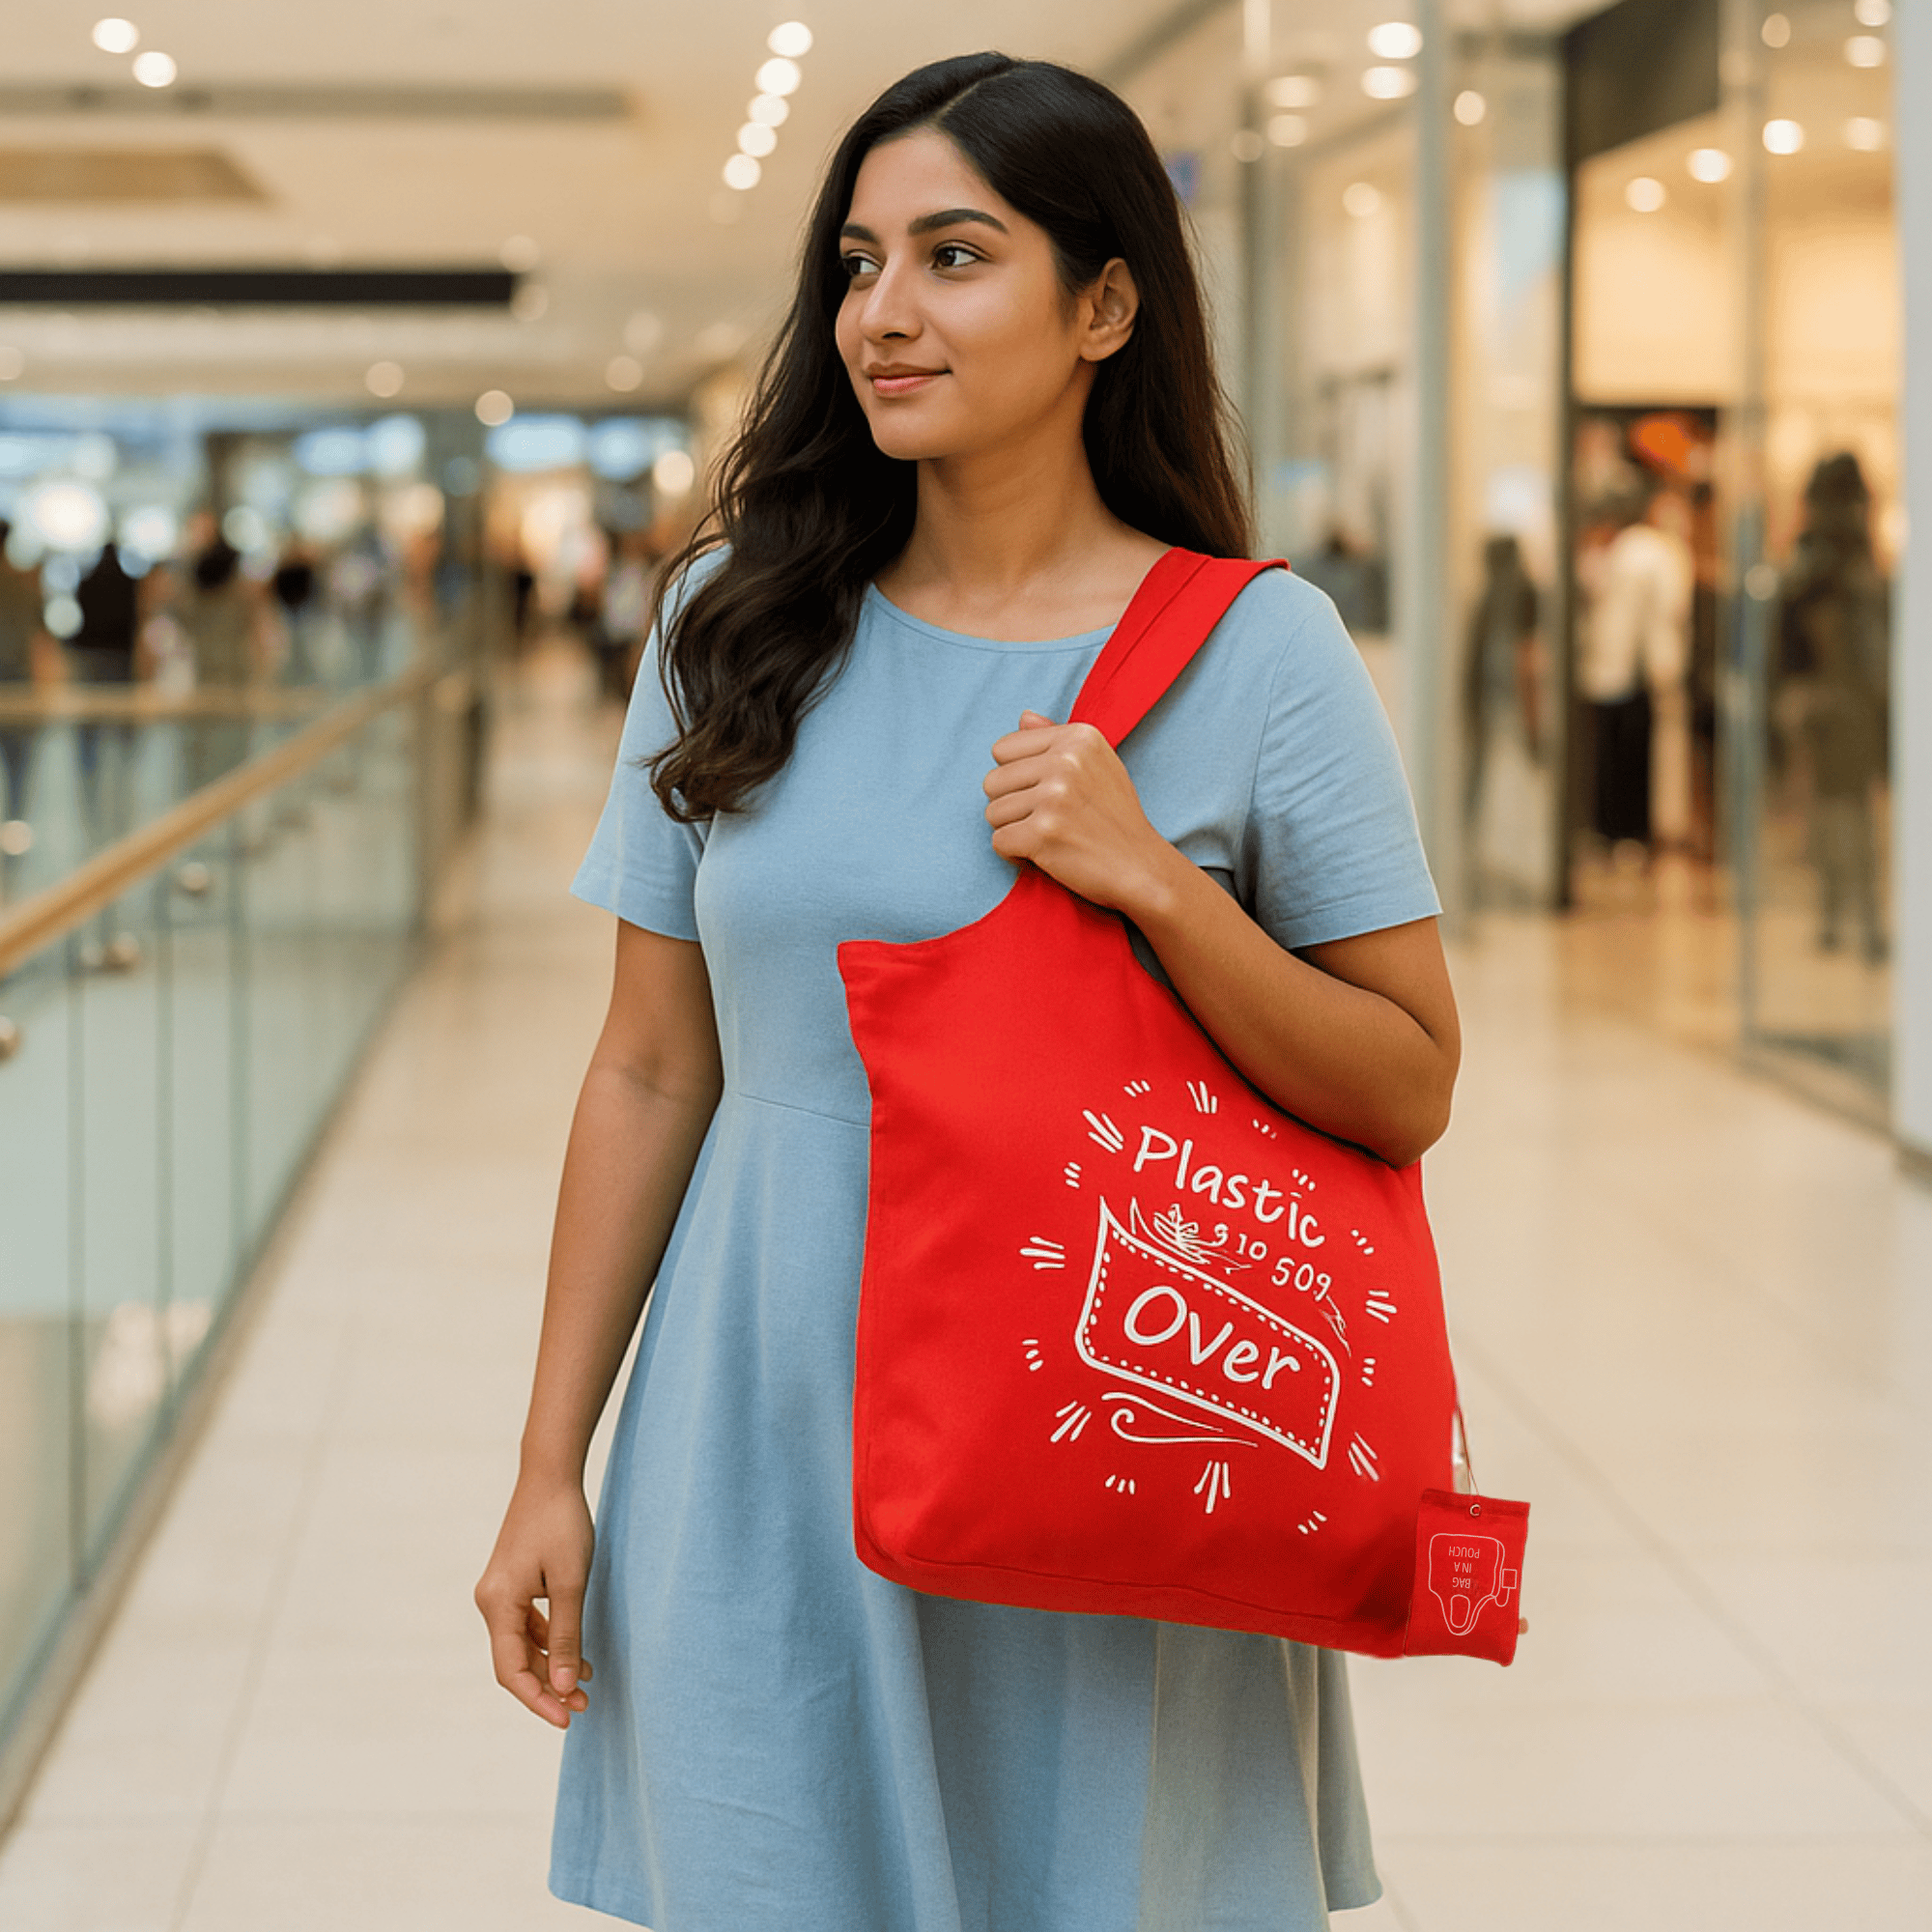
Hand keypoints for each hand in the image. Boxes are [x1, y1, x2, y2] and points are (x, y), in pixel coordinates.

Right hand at [475, 1476, 596, 1727]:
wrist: (550, 1475)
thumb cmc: (563, 1524)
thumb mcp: (572, 1582)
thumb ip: (567, 1635)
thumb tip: (563, 1687)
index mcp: (498, 1604)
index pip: (512, 1671)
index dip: (539, 1700)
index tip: (568, 1718)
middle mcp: (490, 1602)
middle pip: (514, 1662)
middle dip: (548, 1688)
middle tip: (584, 1706)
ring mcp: (499, 1592)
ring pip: (521, 1646)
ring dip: (551, 1667)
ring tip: (586, 1685)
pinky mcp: (511, 1583)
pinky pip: (526, 1626)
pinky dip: (550, 1643)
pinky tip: (577, 1654)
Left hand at [983, 710, 1181, 915]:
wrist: (1142, 867)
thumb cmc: (1116, 817)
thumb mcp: (1098, 765)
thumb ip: (1057, 739)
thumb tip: (1023, 717)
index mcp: (1078, 737)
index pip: (1003, 749)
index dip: (1016, 777)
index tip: (1044, 793)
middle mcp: (1066, 761)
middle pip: (992, 781)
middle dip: (1011, 806)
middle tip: (1046, 820)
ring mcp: (1054, 797)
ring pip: (992, 813)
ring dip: (1014, 831)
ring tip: (1048, 836)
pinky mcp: (1043, 833)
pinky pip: (999, 841)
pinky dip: (1015, 855)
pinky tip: (1045, 854)